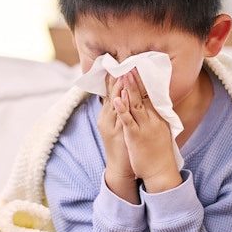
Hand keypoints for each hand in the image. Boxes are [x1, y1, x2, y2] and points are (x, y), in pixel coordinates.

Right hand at [97, 74, 138, 202]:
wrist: (120, 169)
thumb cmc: (122, 147)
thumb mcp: (119, 127)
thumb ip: (120, 112)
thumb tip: (124, 97)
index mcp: (108, 115)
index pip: (110, 92)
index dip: (114, 78)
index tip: (118, 63)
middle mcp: (107, 118)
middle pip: (111, 94)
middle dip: (115, 78)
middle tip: (120, 62)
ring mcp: (112, 126)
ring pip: (114, 103)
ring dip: (117, 88)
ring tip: (121, 73)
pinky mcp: (118, 133)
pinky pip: (119, 117)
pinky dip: (120, 107)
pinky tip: (121, 97)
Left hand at [112, 69, 181, 192]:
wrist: (161, 172)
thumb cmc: (159, 154)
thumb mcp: (161, 132)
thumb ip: (156, 119)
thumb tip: (152, 108)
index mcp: (159, 117)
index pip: (150, 95)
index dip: (143, 82)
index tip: (138, 68)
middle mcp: (153, 119)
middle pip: (143, 95)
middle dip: (135, 80)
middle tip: (129, 64)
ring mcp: (144, 127)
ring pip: (135, 104)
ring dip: (129, 88)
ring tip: (123, 74)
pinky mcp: (135, 136)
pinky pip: (128, 119)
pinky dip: (122, 108)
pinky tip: (117, 98)